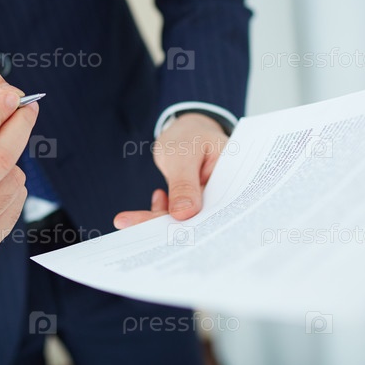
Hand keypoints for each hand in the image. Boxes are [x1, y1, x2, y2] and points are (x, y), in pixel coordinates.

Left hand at [113, 113, 226, 228]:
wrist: (186, 131)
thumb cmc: (190, 135)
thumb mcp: (183, 153)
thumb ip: (184, 183)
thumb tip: (183, 214)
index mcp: (236, 180)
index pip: (221, 208)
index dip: (200, 225)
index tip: (172, 233)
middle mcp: (225, 195)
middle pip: (203, 219)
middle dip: (173, 229)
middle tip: (139, 232)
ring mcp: (210, 201)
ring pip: (186, 219)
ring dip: (159, 220)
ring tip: (129, 219)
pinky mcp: (195, 205)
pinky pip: (179, 216)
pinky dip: (161, 211)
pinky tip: (157, 197)